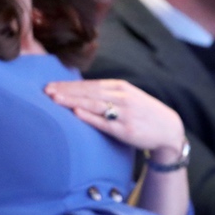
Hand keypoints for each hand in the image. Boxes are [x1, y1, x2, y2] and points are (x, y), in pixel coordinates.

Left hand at [45, 79, 184, 163]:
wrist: (168, 128)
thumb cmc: (143, 112)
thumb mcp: (127, 96)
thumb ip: (106, 93)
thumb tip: (79, 91)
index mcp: (120, 87)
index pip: (88, 85)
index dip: (68, 85)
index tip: (49, 86)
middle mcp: (121, 97)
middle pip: (88, 93)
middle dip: (66, 92)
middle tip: (45, 91)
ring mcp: (124, 113)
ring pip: (94, 105)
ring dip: (73, 101)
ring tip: (55, 100)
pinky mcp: (126, 129)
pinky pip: (104, 122)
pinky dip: (90, 117)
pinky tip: (76, 113)